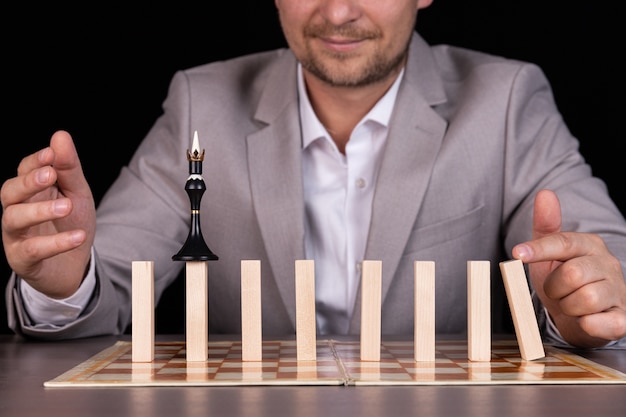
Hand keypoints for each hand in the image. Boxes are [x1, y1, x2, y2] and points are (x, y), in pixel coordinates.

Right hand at [1, 130, 95, 298]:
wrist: (75, 265)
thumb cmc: (71, 223)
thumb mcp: (76, 193)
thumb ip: (69, 168)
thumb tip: (60, 135)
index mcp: (29, 190)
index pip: (23, 170)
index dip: (35, 162)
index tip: (51, 155)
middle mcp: (16, 210)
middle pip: (9, 191)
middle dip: (28, 182)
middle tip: (50, 175)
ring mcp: (16, 235)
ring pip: (14, 219)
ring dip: (40, 210)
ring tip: (67, 206)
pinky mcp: (22, 259)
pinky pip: (33, 250)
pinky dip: (56, 243)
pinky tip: (78, 236)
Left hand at [512, 189, 625, 347]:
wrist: (581, 315)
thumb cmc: (563, 281)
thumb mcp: (550, 254)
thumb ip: (547, 225)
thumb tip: (545, 194)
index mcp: (590, 245)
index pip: (563, 242)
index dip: (538, 249)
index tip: (517, 253)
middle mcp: (608, 265)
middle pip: (572, 274)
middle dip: (555, 287)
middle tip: (556, 291)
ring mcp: (618, 291)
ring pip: (584, 299)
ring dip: (568, 306)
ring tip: (570, 304)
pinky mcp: (621, 319)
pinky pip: (605, 322)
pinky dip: (590, 324)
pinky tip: (586, 320)